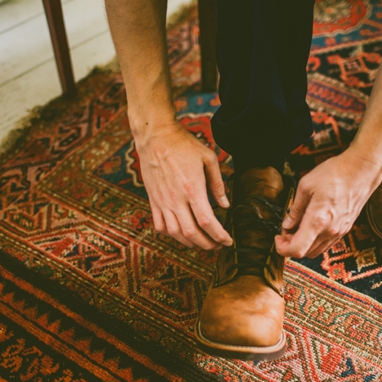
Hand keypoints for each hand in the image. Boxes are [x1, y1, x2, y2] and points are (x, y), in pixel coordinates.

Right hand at [135, 121, 232, 249]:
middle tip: (217, 245)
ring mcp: (162, 201)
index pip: (207, 222)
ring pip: (175, 233)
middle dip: (207, 244)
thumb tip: (225, 204)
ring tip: (201, 241)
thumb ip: (217, 184)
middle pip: (192, 233)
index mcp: (193, 189)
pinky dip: (171, 235)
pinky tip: (180, 233)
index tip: (227, 240)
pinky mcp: (153, 200)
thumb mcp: (208, 159)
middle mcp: (176, 199)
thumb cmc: (183, 145)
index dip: (219, 236)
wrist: (155, 137)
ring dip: (190, 242)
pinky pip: (160, 226)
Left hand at [275, 145, 381, 258]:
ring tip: (298, 227)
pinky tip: (311, 225)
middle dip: (291, 245)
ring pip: (316, 251)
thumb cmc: (335, 174)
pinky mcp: (345, 229)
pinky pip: (326, 244)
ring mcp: (339, 232)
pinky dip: (315, 240)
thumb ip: (295, 209)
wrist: (361, 171)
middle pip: (305, 254)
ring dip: (303, 244)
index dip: (282, 248)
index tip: (278, 237)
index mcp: (318, 220)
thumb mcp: (306, 186)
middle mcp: (330, 231)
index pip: (297, 250)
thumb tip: (286, 225)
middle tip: (286, 230)